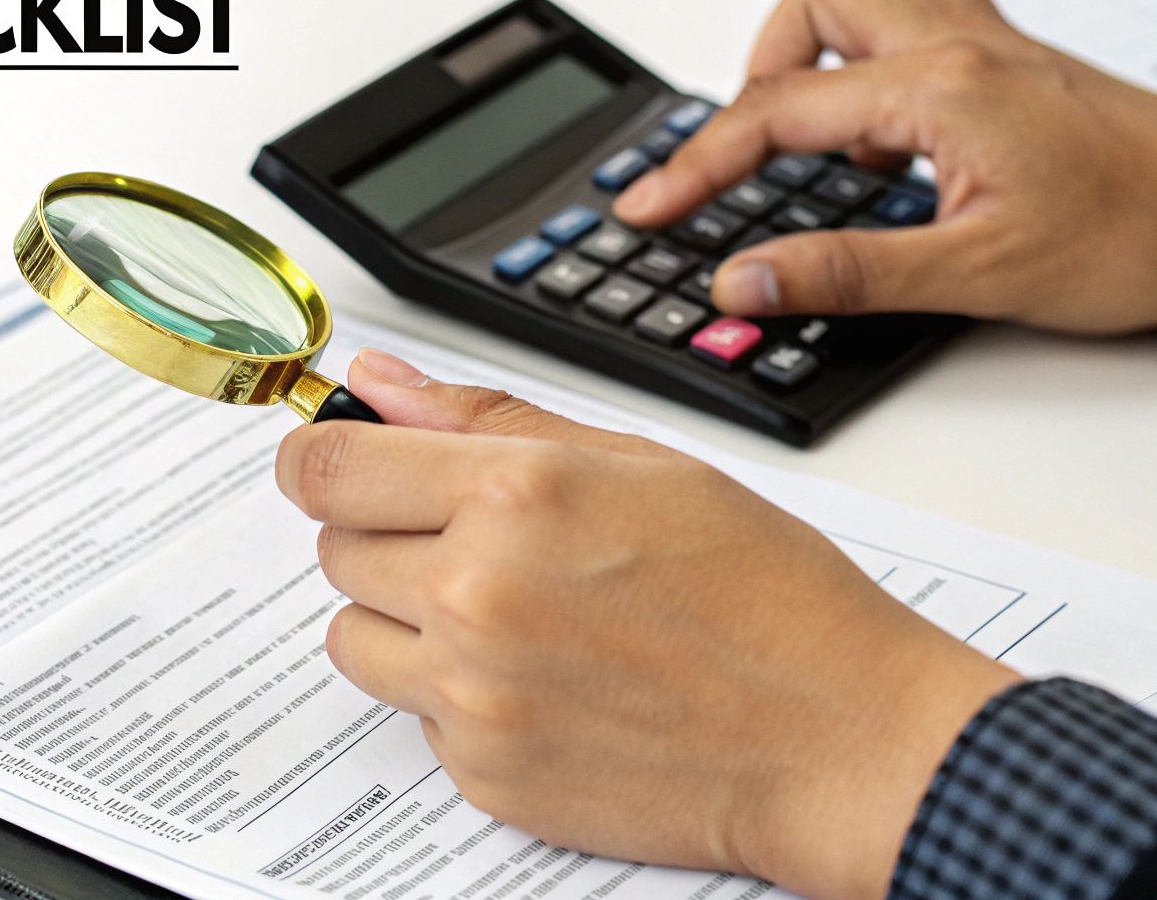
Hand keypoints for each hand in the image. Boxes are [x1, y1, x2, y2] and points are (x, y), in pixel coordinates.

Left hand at [277, 349, 1020, 899]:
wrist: (837, 737)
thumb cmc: (763, 592)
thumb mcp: (637, 462)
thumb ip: (486, 417)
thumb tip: (381, 382)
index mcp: (511, 497)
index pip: (324, 467)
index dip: (319, 456)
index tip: (331, 462)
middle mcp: (474, 597)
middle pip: (333, 551)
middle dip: (384, 535)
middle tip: (475, 541)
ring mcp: (473, 696)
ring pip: (354, 638)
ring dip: (402, 619)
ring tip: (505, 613)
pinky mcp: (485, 774)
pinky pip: (414, 716)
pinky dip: (455, 696)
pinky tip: (543, 680)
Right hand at [613, 0, 1156, 334]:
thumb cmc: (1137, 234)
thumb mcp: (975, 276)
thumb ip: (846, 273)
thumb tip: (744, 279)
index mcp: (937, 89)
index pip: (775, 112)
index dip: (696, 166)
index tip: (648, 209)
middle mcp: (958, 43)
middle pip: (811, 2)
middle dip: (754, 79)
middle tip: (744, 160)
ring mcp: (986, 39)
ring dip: (814, 38)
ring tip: (805, 123)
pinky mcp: (1008, 56)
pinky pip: (918, 2)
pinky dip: (872, 42)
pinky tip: (877, 116)